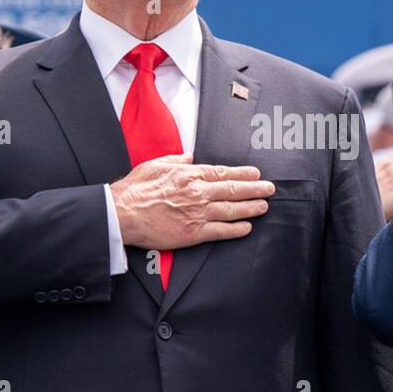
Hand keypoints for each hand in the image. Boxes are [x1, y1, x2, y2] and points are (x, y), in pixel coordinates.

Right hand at [110, 153, 275, 249]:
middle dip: (255, 189)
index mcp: (189, 175)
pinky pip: (221, 231)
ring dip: (251, 208)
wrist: (122, 214)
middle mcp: (198, 192)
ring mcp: (197, 214)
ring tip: (263, 206)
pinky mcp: (193, 233)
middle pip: (233, 189)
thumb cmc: (135, 190)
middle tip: (269, 189)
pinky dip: (236, 229)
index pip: (223, 172)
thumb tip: (191, 158)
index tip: (255, 174)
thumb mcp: (156, 165)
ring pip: (232, 209)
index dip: (243, 174)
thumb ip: (177, 161)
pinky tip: (247, 227)